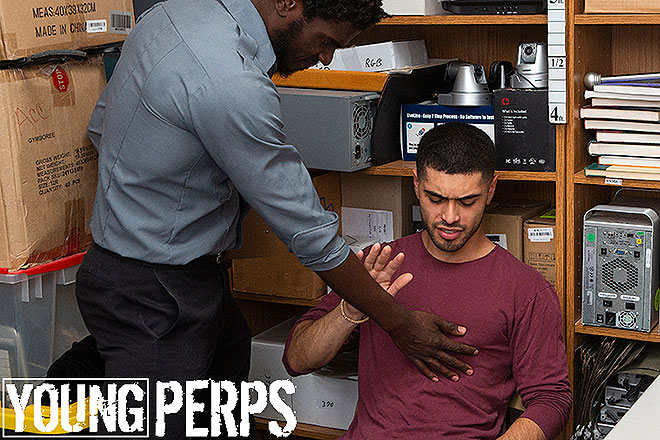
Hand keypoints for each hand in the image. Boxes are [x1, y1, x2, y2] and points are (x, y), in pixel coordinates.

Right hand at [342, 243, 412, 318]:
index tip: (401, 255)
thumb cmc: (375, 303)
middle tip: (388, 249)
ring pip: (370, 261)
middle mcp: (376, 273)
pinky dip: (358, 259)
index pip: (392, 267)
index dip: (396, 262)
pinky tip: (361, 253)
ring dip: (373, 254)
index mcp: (385, 277)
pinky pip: (358, 265)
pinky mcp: (357, 274)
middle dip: (384, 255)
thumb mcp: (388, 294)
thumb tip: (410, 276)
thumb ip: (398, 284)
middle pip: (380, 262)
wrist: (358, 310)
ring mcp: (366, 273)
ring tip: (376, 247)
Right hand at [348, 244, 477, 381]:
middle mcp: (432, 350)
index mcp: (439, 340)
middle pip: (449, 359)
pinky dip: (429, 374)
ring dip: (448, 372)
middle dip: (461, 365)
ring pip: (438, 366)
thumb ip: (449, 326)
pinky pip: (423, 368)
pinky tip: (436, 379)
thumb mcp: (435, 319)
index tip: (475, 352)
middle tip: (470, 372)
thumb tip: (463, 331)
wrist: (399, 323)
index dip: (467, 350)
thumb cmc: (417, 319)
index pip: (456, 347)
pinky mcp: (414, 357)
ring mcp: (423, 355)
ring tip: (456, 378)